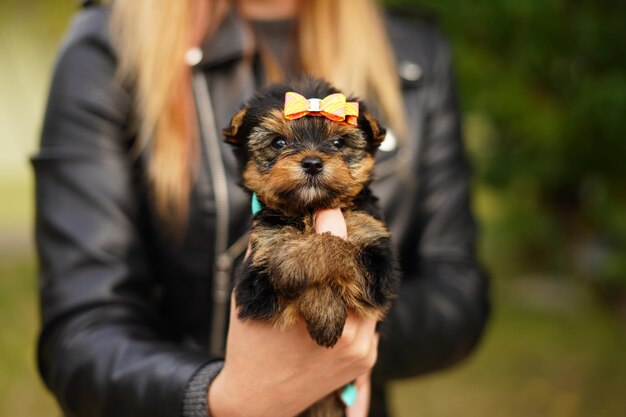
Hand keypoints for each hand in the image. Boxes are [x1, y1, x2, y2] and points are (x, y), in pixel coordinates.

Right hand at [208, 207, 376, 416]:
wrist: (258, 400)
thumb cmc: (248, 344)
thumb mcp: (249, 297)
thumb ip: (262, 255)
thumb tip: (267, 215)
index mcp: (310, 309)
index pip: (332, 256)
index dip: (333, 227)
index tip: (330, 209)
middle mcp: (344, 329)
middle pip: (357, 274)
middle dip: (346, 250)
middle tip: (334, 228)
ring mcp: (360, 346)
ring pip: (367, 295)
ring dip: (354, 277)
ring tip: (336, 262)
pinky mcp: (366, 359)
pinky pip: (369, 318)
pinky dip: (357, 303)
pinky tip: (340, 294)